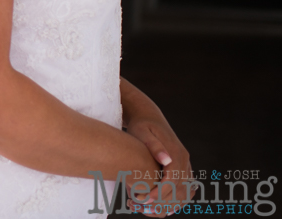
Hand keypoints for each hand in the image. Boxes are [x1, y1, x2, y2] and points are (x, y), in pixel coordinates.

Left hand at [122, 81, 192, 215]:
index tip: (146, 199)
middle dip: (163, 200)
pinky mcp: (182, 167)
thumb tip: (166, 160)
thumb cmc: (141, 125)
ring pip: (184, 191)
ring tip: (151, 210)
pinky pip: (184, 188)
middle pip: (180, 188)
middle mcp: (184, 159)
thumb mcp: (143, 132)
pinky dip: (175, 200)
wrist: (148, 117)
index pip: (173, 178)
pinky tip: (162, 207)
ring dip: (170, 203)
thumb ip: (154, 145)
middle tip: (144, 208)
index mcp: (177, 152)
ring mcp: (185, 164)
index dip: (161, 191)